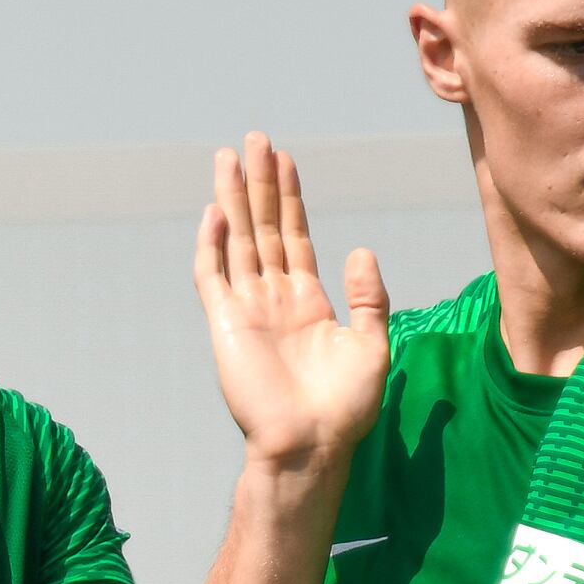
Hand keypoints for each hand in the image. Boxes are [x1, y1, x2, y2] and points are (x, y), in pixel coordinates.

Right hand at [193, 135, 390, 473]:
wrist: (311, 443)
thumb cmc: (345, 409)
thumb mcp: (372, 345)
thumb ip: (369, 297)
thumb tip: (361, 251)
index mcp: (307, 302)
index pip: (295, 237)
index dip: (291, 198)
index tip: (286, 160)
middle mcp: (273, 300)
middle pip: (264, 228)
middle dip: (259, 183)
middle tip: (255, 140)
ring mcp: (247, 309)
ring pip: (237, 241)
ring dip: (233, 199)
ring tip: (230, 158)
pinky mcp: (225, 324)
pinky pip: (213, 276)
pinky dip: (211, 243)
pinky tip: (216, 211)